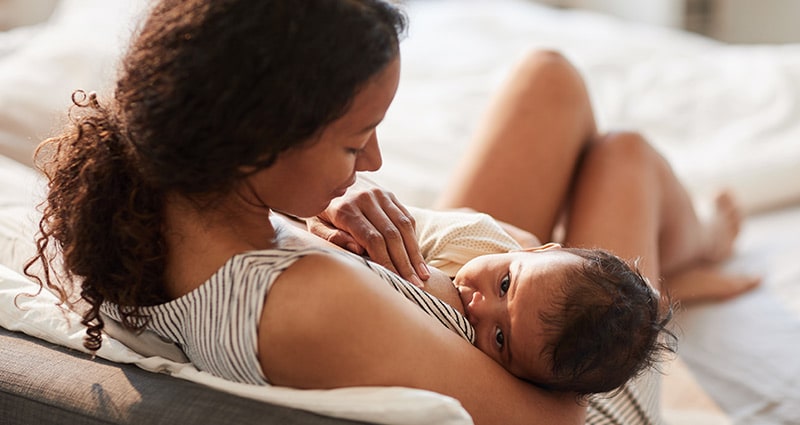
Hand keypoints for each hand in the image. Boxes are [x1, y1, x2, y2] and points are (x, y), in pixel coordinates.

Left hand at [307, 178, 429, 286]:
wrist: (327, 179)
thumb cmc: (320, 212)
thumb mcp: (314, 225)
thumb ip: (330, 237)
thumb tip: (357, 250)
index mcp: (345, 209)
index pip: (373, 239)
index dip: (386, 261)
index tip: (396, 280)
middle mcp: (366, 198)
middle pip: (392, 235)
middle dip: (404, 263)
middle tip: (415, 285)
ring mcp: (380, 194)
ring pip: (404, 226)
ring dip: (415, 253)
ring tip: (423, 275)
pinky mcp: (389, 195)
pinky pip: (406, 218)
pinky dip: (413, 239)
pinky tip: (418, 258)